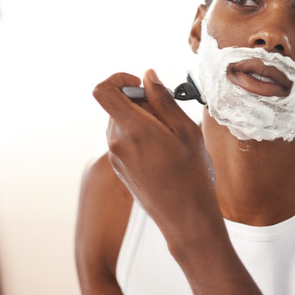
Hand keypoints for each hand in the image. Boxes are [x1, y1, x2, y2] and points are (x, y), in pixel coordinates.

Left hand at [92, 70, 219, 241]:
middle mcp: (116, 142)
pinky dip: (140, 135)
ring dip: (142, 119)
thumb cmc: (191, 176)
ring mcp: (116, 157)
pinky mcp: (120, 168)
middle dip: (140, 102)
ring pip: (121, 122)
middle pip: (116, 105)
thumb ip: (163, 99)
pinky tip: (163, 151)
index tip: (142, 84)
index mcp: (131, 129)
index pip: (103, 90)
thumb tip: (148, 77)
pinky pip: (124, 139)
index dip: (119, 79)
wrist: (185, 218)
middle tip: (168, 115)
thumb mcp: (185, 130)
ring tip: (169, 137)